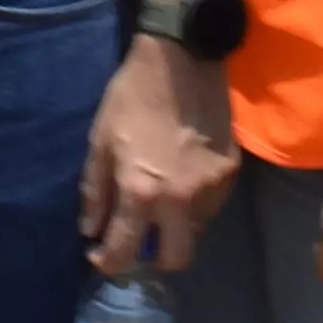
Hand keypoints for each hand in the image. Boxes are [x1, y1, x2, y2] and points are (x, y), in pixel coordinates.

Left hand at [82, 37, 237, 276]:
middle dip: (154, 257)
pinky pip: (211, 206)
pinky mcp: (231, 173)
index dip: (109, 262)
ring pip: (196, 232)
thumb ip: (95, 192)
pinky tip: (183, 180)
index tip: (101, 256)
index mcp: (141, 191)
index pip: (125, 251)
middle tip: (139, 238)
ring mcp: (211, 188)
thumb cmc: (132, 98)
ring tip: (162, 202)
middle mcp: (180, 200)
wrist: (182, 60)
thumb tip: (91, 231)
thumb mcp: (100, 142)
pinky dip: (195, 205)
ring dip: (176, 228)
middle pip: (175, 259)